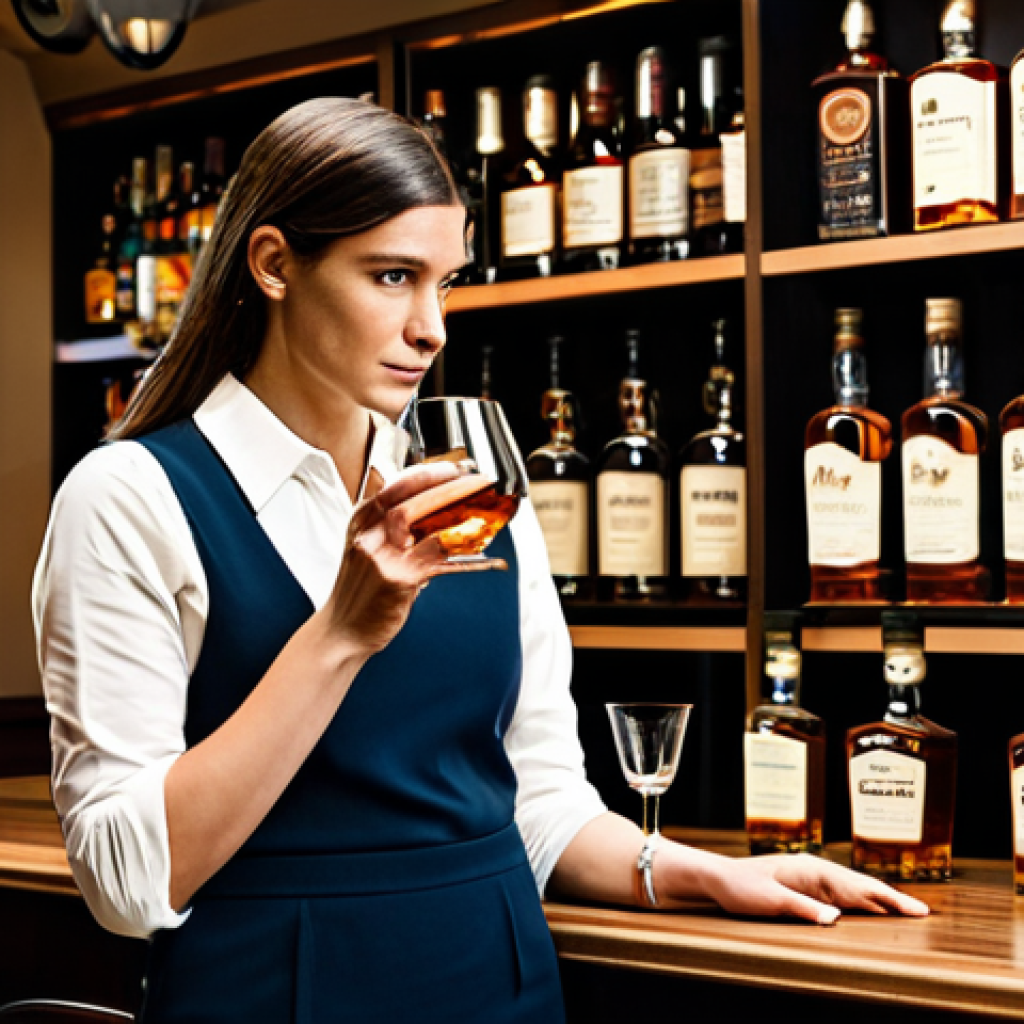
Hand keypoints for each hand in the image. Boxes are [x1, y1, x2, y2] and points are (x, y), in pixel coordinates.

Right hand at [321, 462, 505, 656]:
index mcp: (362, 521)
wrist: (341, 630)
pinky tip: (489, 559)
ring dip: (460, 516)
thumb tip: (431, 504)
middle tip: (476, 483)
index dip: (430, 473)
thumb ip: (390, 522)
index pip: (397, 485)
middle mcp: (370, 535)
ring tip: (486, 509)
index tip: (456, 468)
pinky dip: (467, 558)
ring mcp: (384, 557)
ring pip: (427, 527)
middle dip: (449, 488)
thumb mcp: (365, 544)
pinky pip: (440, 562)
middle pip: (412, 501)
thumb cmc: (358, 589)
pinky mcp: (400, 581)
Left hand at [700, 852, 930, 925]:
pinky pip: (839, 897)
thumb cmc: (740, 887)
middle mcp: (815, 872)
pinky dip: (859, 903)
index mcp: (811, 870)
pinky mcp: (804, 889)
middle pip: (861, 887)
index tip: (916, 909)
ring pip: (853, 891)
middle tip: (923, 914)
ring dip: (878, 901)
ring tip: (905, 913)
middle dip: (891, 899)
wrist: (718, 878)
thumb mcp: (769, 899)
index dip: (888, 898)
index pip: (858, 886)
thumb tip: (835, 918)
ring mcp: (811, 880)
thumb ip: (801, 908)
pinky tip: (869, 911)